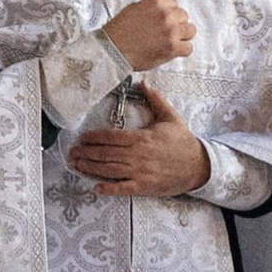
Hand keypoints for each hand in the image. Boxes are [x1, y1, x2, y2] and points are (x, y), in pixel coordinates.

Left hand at [65, 92, 212, 197]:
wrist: (199, 165)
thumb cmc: (183, 142)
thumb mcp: (170, 117)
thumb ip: (155, 100)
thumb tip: (144, 83)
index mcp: (142, 138)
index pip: (112, 137)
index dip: (94, 137)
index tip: (83, 138)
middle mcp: (138, 155)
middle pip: (106, 153)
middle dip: (87, 153)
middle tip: (72, 152)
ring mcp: (140, 172)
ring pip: (110, 170)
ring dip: (91, 168)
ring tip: (77, 166)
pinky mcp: (145, 186)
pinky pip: (123, 188)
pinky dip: (109, 189)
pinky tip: (97, 188)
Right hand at [100, 0, 195, 69]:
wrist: (113, 49)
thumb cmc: (119, 32)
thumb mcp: (133, 9)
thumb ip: (151, 8)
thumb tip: (161, 11)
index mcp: (156, 3)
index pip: (174, 4)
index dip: (170, 13)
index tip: (167, 20)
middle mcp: (166, 15)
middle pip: (184, 16)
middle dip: (177, 24)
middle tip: (168, 32)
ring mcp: (171, 31)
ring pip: (190, 31)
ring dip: (182, 36)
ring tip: (172, 41)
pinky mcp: (172, 47)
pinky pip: (188, 48)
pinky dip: (182, 50)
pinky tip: (173, 51)